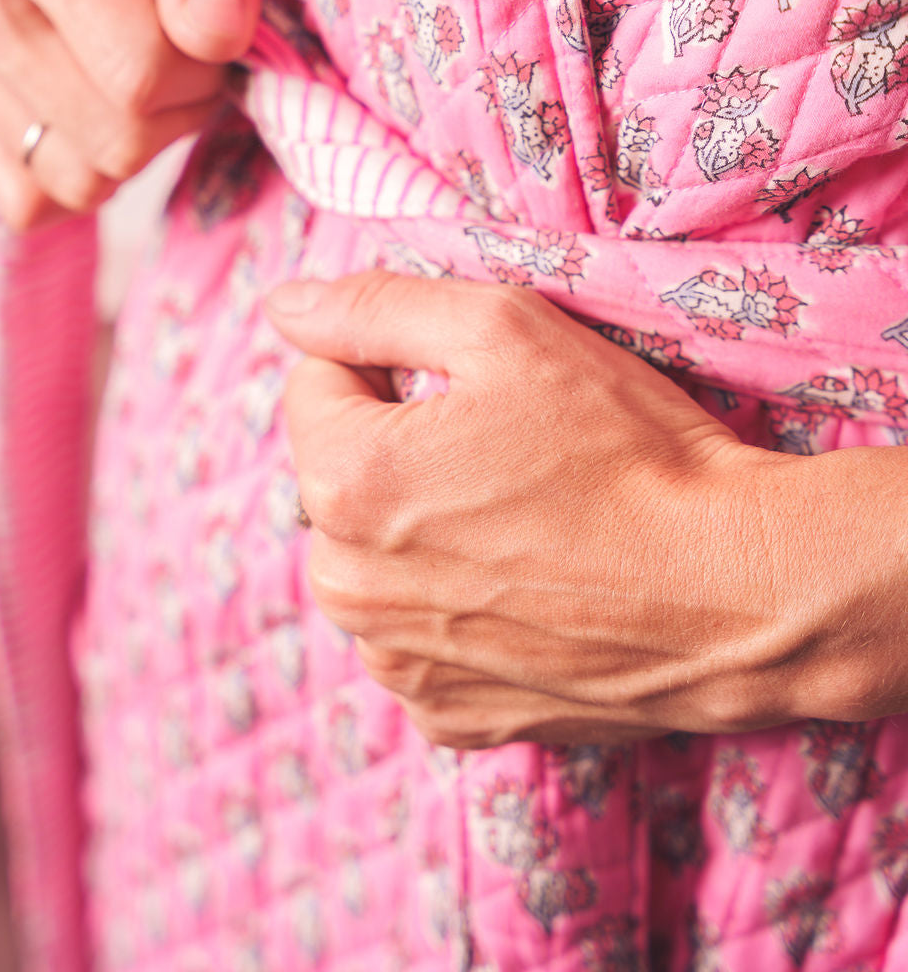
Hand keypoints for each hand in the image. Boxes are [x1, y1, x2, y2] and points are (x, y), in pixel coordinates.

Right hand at [0, 0, 259, 228]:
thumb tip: (217, 36)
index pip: (141, 73)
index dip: (205, 67)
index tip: (213, 26)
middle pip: (116, 138)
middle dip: (180, 108)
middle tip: (187, 52)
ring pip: (81, 182)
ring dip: (138, 144)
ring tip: (144, 72)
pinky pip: (34, 203)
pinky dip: (86, 172)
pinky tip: (102, 105)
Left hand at [267, 271, 907, 746]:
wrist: (738, 592)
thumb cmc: (627, 448)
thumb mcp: (504, 329)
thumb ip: (376, 306)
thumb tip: (284, 307)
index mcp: (343, 483)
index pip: (315, 384)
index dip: (390, 361)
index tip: (469, 381)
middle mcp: (347, 588)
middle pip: (337, 477)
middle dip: (398, 447)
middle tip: (507, 448)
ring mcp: (396, 665)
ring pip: (373, 559)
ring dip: (421, 530)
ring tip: (526, 519)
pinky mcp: (448, 716)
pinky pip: (417, 636)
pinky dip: (455, 607)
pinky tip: (531, 585)